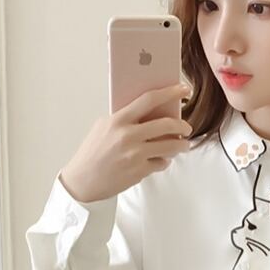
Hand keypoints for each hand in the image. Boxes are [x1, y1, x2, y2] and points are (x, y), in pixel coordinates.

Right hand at [60, 82, 192, 202]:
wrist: (83, 180)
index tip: (183, 89)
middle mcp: (128, 136)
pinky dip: (164, 160)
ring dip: (181, 145)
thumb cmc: (93, 152)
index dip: (170, 92)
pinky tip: (161, 159)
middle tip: (187, 127)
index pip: (149, 99)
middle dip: (182, 125)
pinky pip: (162, 162)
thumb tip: (151, 110)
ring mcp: (135, 155)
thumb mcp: (104, 127)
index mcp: (118, 120)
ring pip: (171, 146)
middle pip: (167, 125)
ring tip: (182, 145)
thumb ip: (125, 117)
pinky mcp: (140, 171)